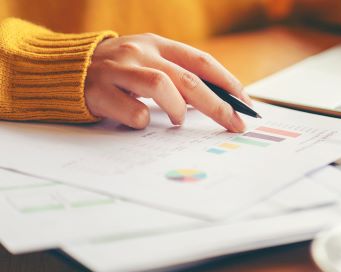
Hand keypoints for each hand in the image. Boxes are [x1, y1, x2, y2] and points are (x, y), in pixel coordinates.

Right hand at [86, 33, 250, 131]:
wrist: (60, 69)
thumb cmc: (115, 71)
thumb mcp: (146, 61)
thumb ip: (176, 75)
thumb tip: (218, 102)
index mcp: (156, 44)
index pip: (201, 61)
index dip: (227, 82)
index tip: (245, 103)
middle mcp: (139, 52)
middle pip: (189, 79)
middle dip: (218, 105)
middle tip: (235, 124)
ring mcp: (118, 70)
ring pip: (162, 87)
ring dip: (178, 109)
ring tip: (178, 120)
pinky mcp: (98, 91)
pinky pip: (133, 112)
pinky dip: (143, 122)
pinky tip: (138, 121)